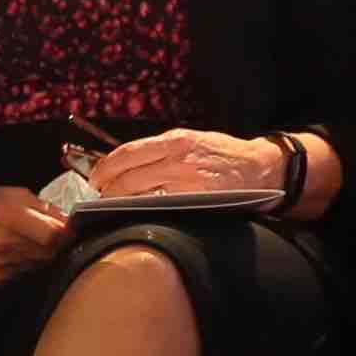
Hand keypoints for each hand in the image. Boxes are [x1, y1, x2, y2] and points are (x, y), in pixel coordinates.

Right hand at [0, 183, 70, 286]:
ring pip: (38, 263)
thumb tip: (67, 220)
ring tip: (24, 238)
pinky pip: (23, 272)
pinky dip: (24, 262)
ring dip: (39, 252)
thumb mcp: (10, 194)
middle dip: (54, 242)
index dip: (65, 231)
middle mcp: (0, 244)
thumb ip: (41, 207)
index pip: (53, 234)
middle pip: (48, 251)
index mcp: (5, 217)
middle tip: (47, 231)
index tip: (68, 227)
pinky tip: (10, 250)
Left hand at [85, 128, 289, 199]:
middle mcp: (179, 159)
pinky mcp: (198, 201)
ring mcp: (188, 183)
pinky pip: (162, 209)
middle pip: (129, 178)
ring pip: (142, 197)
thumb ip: (161, 150)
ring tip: (113, 209)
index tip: (95, 179)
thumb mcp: (191, 139)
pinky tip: (138, 216)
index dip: (105, 168)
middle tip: (100, 199)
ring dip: (122, 205)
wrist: (260, 167)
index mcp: (174, 140)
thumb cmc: (222, 154)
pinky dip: (145, 213)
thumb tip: (125, 164)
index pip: (127, 154)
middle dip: (108, 191)